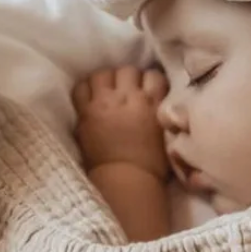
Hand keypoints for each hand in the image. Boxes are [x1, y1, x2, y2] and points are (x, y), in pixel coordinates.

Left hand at [73, 66, 169, 180]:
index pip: (153, 75)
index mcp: (152, 102)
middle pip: (128, 70)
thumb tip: (159, 105)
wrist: (127, 181)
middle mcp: (128, 96)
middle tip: (128, 92)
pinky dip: (87, 89)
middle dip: (129, 78)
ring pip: (103, 73)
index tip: (149, 91)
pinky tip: (91, 97)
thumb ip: (163, 113)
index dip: (151, 81)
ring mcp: (104, 102)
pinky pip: (81, 88)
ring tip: (108, 91)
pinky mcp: (85, 113)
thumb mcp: (168, 134)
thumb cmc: (153, 166)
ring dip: (107, 80)